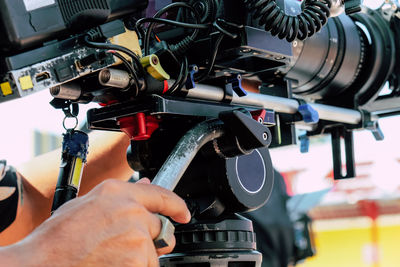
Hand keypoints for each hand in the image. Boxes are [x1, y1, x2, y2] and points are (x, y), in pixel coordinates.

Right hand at [4, 178, 190, 266]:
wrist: (42, 265)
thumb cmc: (57, 240)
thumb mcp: (87, 206)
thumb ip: (121, 197)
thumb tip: (144, 187)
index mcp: (118, 193)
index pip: (160, 195)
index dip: (176, 206)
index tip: (182, 213)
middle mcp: (131, 211)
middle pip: (160, 227)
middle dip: (151, 238)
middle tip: (129, 247)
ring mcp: (136, 237)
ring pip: (153, 252)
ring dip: (140, 258)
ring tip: (111, 258)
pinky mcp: (138, 261)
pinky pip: (147, 266)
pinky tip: (112, 264)